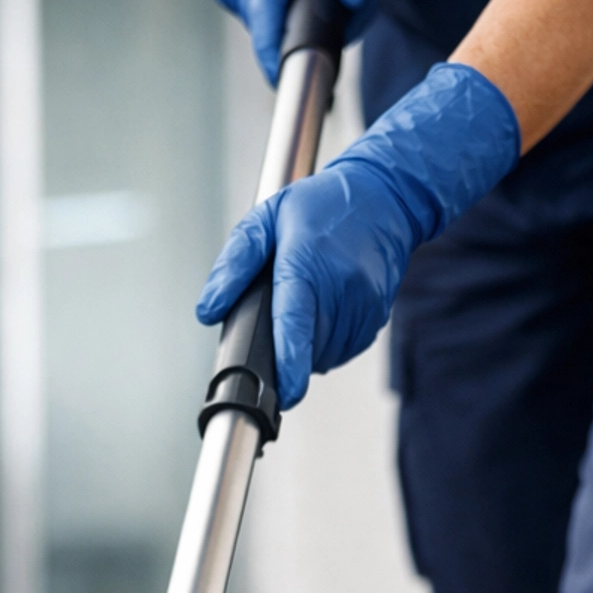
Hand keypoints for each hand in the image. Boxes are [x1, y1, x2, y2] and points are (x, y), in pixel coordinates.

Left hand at [196, 64, 520, 408]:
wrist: (384, 197)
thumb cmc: (322, 206)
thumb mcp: (266, 219)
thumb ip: (234, 265)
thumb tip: (208, 310)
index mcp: (306, 264)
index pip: (295, 324)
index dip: (289, 364)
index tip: (283, 394)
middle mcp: (341, 288)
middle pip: (307, 347)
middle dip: (287, 347)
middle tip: (280, 312)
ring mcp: (364, 305)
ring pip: (326, 353)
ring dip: (308, 344)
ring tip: (306, 303)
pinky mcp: (377, 316)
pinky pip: (345, 348)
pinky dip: (329, 341)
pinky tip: (326, 310)